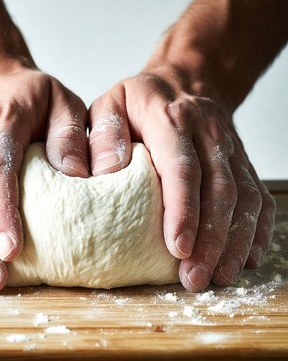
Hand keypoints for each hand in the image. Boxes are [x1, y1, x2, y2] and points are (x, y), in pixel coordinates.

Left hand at [88, 65, 275, 291]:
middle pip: (218, 190)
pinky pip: (258, 198)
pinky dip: (255, 231)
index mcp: (171, 119)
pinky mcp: (242, 163)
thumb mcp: (109, 104)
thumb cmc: (139, 102)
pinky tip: (245, 258)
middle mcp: (208, 134)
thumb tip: (105, 172)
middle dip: (210, 239)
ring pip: (243, 199)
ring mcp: (231, 149)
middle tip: (194, 278)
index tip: (177, 248)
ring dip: (233, 242)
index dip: (183, 210)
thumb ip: (102, 134)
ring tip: (217, 277)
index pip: (182, 167)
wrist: (184, 82)